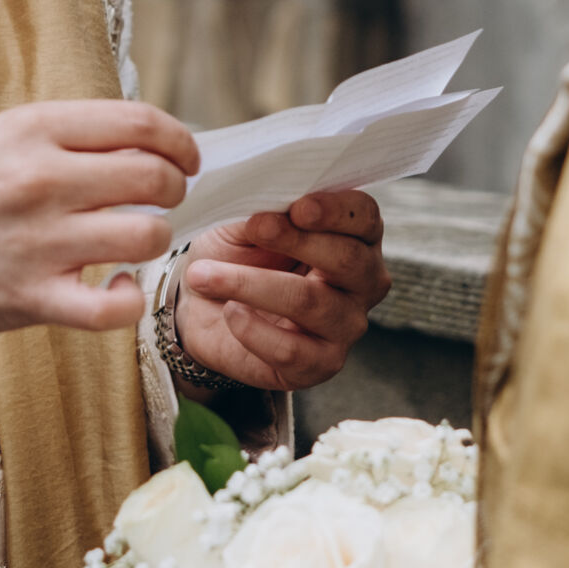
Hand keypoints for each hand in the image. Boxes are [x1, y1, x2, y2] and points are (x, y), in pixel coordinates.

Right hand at [0, 100, 197, 347]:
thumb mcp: (5, 137)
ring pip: (147, 235)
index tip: (185, 158)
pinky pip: (112, 307)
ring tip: (134, 239)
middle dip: (174, 188)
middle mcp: (38, 180)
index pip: (140, 122)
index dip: (179, 141)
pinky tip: (118, 285)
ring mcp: (37, 242)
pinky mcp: (33, 297)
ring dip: (156, 238)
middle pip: (153, 176)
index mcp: (34, 131)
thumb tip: (153, 141)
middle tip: (162, 198)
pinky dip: (129, 298)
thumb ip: (74, 134)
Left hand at [175, 190, 388, 392]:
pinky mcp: (321, 364)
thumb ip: (269, 208)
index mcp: (355, 236)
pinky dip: (252, 329)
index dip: (337, 211)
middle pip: (348, 259)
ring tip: (206, 274)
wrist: (203, 306)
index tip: (298, 206)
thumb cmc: (238, 253)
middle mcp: (362, 282)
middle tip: (254, 227)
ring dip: (252, 284)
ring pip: (311, 303)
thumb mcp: (247, 219)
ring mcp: (346, 326)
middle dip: (296, 240)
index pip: (366, 218)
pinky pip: (292, 350)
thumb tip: (275, 203)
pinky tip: (229, 312)